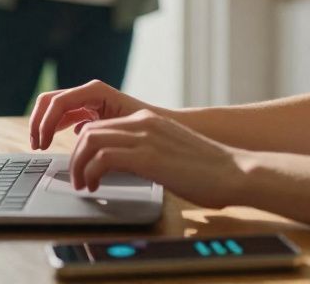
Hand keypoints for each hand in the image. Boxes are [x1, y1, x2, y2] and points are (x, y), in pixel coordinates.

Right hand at [30, 79, 151, 150]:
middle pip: (50, 100)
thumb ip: (101, 130)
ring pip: (54, 108)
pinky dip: (54, 127)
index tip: (42, 144)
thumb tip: (80, 137)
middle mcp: (89, 92)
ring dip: (43, 125)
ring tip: (41, 145)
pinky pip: (63, 116)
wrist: (164, 125)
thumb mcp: (122, 127)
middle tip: (36, 145)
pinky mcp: (89, 111)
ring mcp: (87, 101)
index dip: (45, 123)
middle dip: (38, 121)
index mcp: (95, 91)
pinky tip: (54, 141)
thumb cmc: (147, 127)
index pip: (59, 102)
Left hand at [68, 109, 247, 209]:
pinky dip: (91, 172)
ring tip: (83, 185)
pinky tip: (95, 187)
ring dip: (79, 165)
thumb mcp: (170, 154)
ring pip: (90, 141)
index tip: (82, 167)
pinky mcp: (148, 156)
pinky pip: (103, 158)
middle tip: (77, 180)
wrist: (234, 172)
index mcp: (148, 122)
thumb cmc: (208, 172)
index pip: (101, 126)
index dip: (84, 148)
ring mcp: (145, 138)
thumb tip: (126, 169)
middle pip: (90, 131)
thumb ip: (147, 154)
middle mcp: (143, 124)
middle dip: (75, 157)